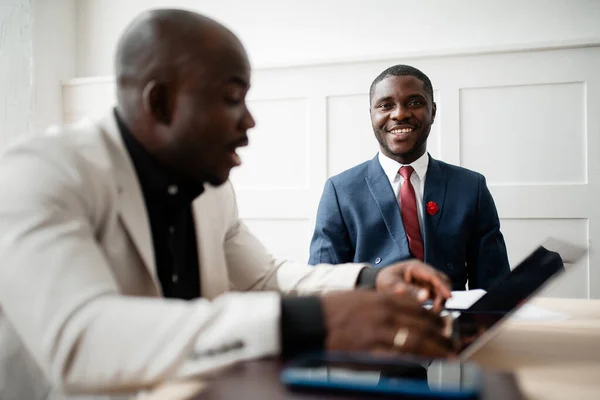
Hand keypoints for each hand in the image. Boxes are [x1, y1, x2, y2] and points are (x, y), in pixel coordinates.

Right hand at [321, 290, 454, 357]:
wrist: (311, 320)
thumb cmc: (334, 308)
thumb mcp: (361, 297)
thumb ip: (384, 301)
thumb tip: (406, 306)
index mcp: (382, 299)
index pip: (418, 308)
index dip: (435, 318)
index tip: (445, 326)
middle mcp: (384, 313)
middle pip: (422, 324)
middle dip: (441, 335)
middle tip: (452, 343)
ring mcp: (377, 332)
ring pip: (415, 340)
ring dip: (435, 349)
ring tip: (447, 356)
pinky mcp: (369, 349)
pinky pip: (397, 355)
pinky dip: (414, 360)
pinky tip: (423, 364)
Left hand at [376, 260, 451, 312]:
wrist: (378, 282)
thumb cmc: (384, 281)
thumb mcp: (392, 286)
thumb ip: (408, 291)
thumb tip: (425, 297)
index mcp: (415, 267)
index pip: (433, 275)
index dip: (442, 286)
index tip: (449, 297)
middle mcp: (423, 271)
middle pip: (442, 280)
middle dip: (443, 294)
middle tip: (437, 308)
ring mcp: (425, 279)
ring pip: (441, 288)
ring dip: (440, 299)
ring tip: (434, 311)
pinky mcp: (426, 287)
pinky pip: (436, 294)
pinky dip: (437, 302)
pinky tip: (432, 311)